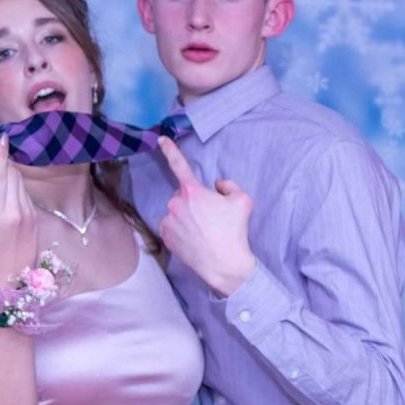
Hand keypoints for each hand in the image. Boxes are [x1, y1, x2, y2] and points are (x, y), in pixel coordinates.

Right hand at [0, 136, 36, 287]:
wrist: (8, 278)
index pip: (0, 175)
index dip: (0, 154)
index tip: (1, 138)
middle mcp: (15, 211)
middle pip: (12, 174)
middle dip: (4, 161)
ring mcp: (28, 214)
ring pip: (20, 182)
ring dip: (10, 172)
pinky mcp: (35, 218)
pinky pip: (24, 194)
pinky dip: (15, 186)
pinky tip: (6, 187)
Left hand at [156, 137, 255, 296]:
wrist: (225, 265)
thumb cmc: (234, 231)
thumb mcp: (242, 200)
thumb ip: (229, 185)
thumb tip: (217, 185)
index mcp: (193, 191)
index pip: (179, 165)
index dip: (170, 150)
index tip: (161, 139)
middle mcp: (175, 204)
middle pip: (184, 195)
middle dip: (195, 201)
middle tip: (212, 217)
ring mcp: (168, 221)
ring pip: (177, 212)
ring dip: (187, 216)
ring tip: (204, 231)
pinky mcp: (165, 237)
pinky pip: (171, 226)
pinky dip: (180, 229)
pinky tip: (194, 238)